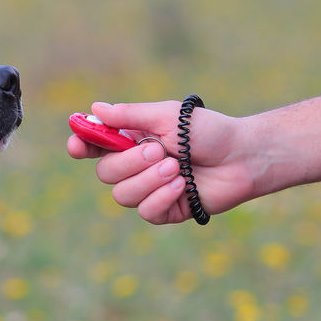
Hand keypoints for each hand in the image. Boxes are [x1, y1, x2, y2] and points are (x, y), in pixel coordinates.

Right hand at [68, 101, 256, 223]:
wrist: (243, 156)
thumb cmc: (208, 131)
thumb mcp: (168, 116)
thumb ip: (130, 115)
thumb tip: (95, 109)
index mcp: (131, 140)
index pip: (94, 146)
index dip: (81, 146)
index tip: (78, 145)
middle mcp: (135, 166)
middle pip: (105, 173)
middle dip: (130, 163)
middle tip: (159, 150)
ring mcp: (149, 189)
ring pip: (122, 195)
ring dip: (149, 180)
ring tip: (177, 167)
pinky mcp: (165, 210)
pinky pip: (145, 211)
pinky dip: (162, 197)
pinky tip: (183, 185)